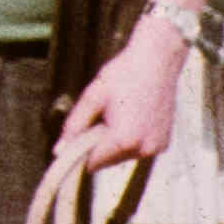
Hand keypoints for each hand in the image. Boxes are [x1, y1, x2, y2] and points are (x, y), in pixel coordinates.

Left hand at [57, 22, 183, 170]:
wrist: (157, 61)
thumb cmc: (124, 74)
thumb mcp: (92, 97)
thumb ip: (74, 126)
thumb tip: (59, 150)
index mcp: (124, 140)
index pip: (93, 162)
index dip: (81, 150)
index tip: (80, 133)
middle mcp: (144, 149)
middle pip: (108, 161)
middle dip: (99, 145)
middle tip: (103, 116)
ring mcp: (157, 148)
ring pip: (123, 156)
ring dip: (115, 143)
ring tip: (119, 114)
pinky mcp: (164, 143)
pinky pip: (139, 150)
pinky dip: (131, 140)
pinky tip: (132, 117)